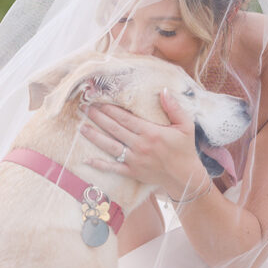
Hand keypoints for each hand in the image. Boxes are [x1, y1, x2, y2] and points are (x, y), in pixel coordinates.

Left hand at [79, 89, 207, 198]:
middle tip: (84, 108)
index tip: (98, 100)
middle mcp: (140, 145)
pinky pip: (113, 168)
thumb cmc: (185, 149)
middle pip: (114, 129)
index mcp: (151, 132)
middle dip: (98, 117)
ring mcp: (135, 160)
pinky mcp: (132, 172)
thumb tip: (164, 91)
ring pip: (110, 146)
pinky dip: (100, 164)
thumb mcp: (185, 125)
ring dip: (95, 136)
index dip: (110, 109)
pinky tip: (86, 159)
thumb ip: (174, 108)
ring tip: (82, 127)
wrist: (184, 176)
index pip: (125, 118)